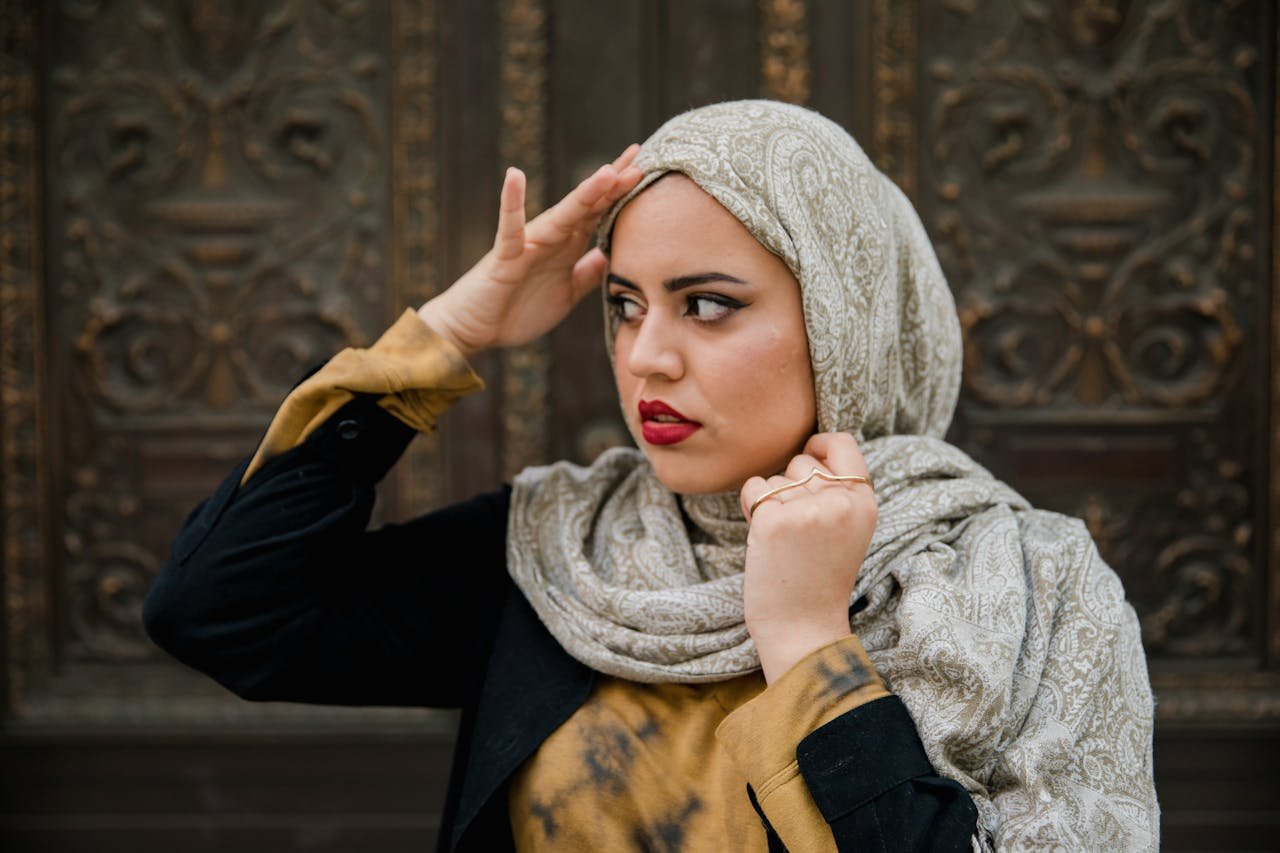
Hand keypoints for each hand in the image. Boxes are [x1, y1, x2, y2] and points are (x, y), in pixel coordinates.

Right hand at [418, 146, 643, 355]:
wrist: (477, 330)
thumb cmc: (517, 310)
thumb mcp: (567, 294)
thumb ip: (589, 273)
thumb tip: (612, 254)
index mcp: (567, 247)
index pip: (599, 214)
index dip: (621, 193)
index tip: (646, 168)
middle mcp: (551, 239)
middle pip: (586, 206)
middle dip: (612, 184)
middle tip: (638, 156)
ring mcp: (528, 244)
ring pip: (561, 215)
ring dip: (583, 194)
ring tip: (606, 172)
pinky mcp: (505, 257)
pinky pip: (510, 229)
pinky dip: (511, 203)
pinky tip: (515, 176)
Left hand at [738, 433, 876, 682]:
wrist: (804, 627)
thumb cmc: (820, 579)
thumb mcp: (849, 530)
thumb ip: (838, 492)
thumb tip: (810, 450)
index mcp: (864, 503)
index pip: (844, 443)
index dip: (821, 444)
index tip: (810, 454)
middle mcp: (839, 502)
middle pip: (803, 461)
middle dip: (792, 484)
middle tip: (797, 527)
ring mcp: (805, 510)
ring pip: (776, 477)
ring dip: (772, 500)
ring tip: (785, 540)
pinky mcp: (772, 520)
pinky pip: (753, 489)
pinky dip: (751, 507)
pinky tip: (764, 537)